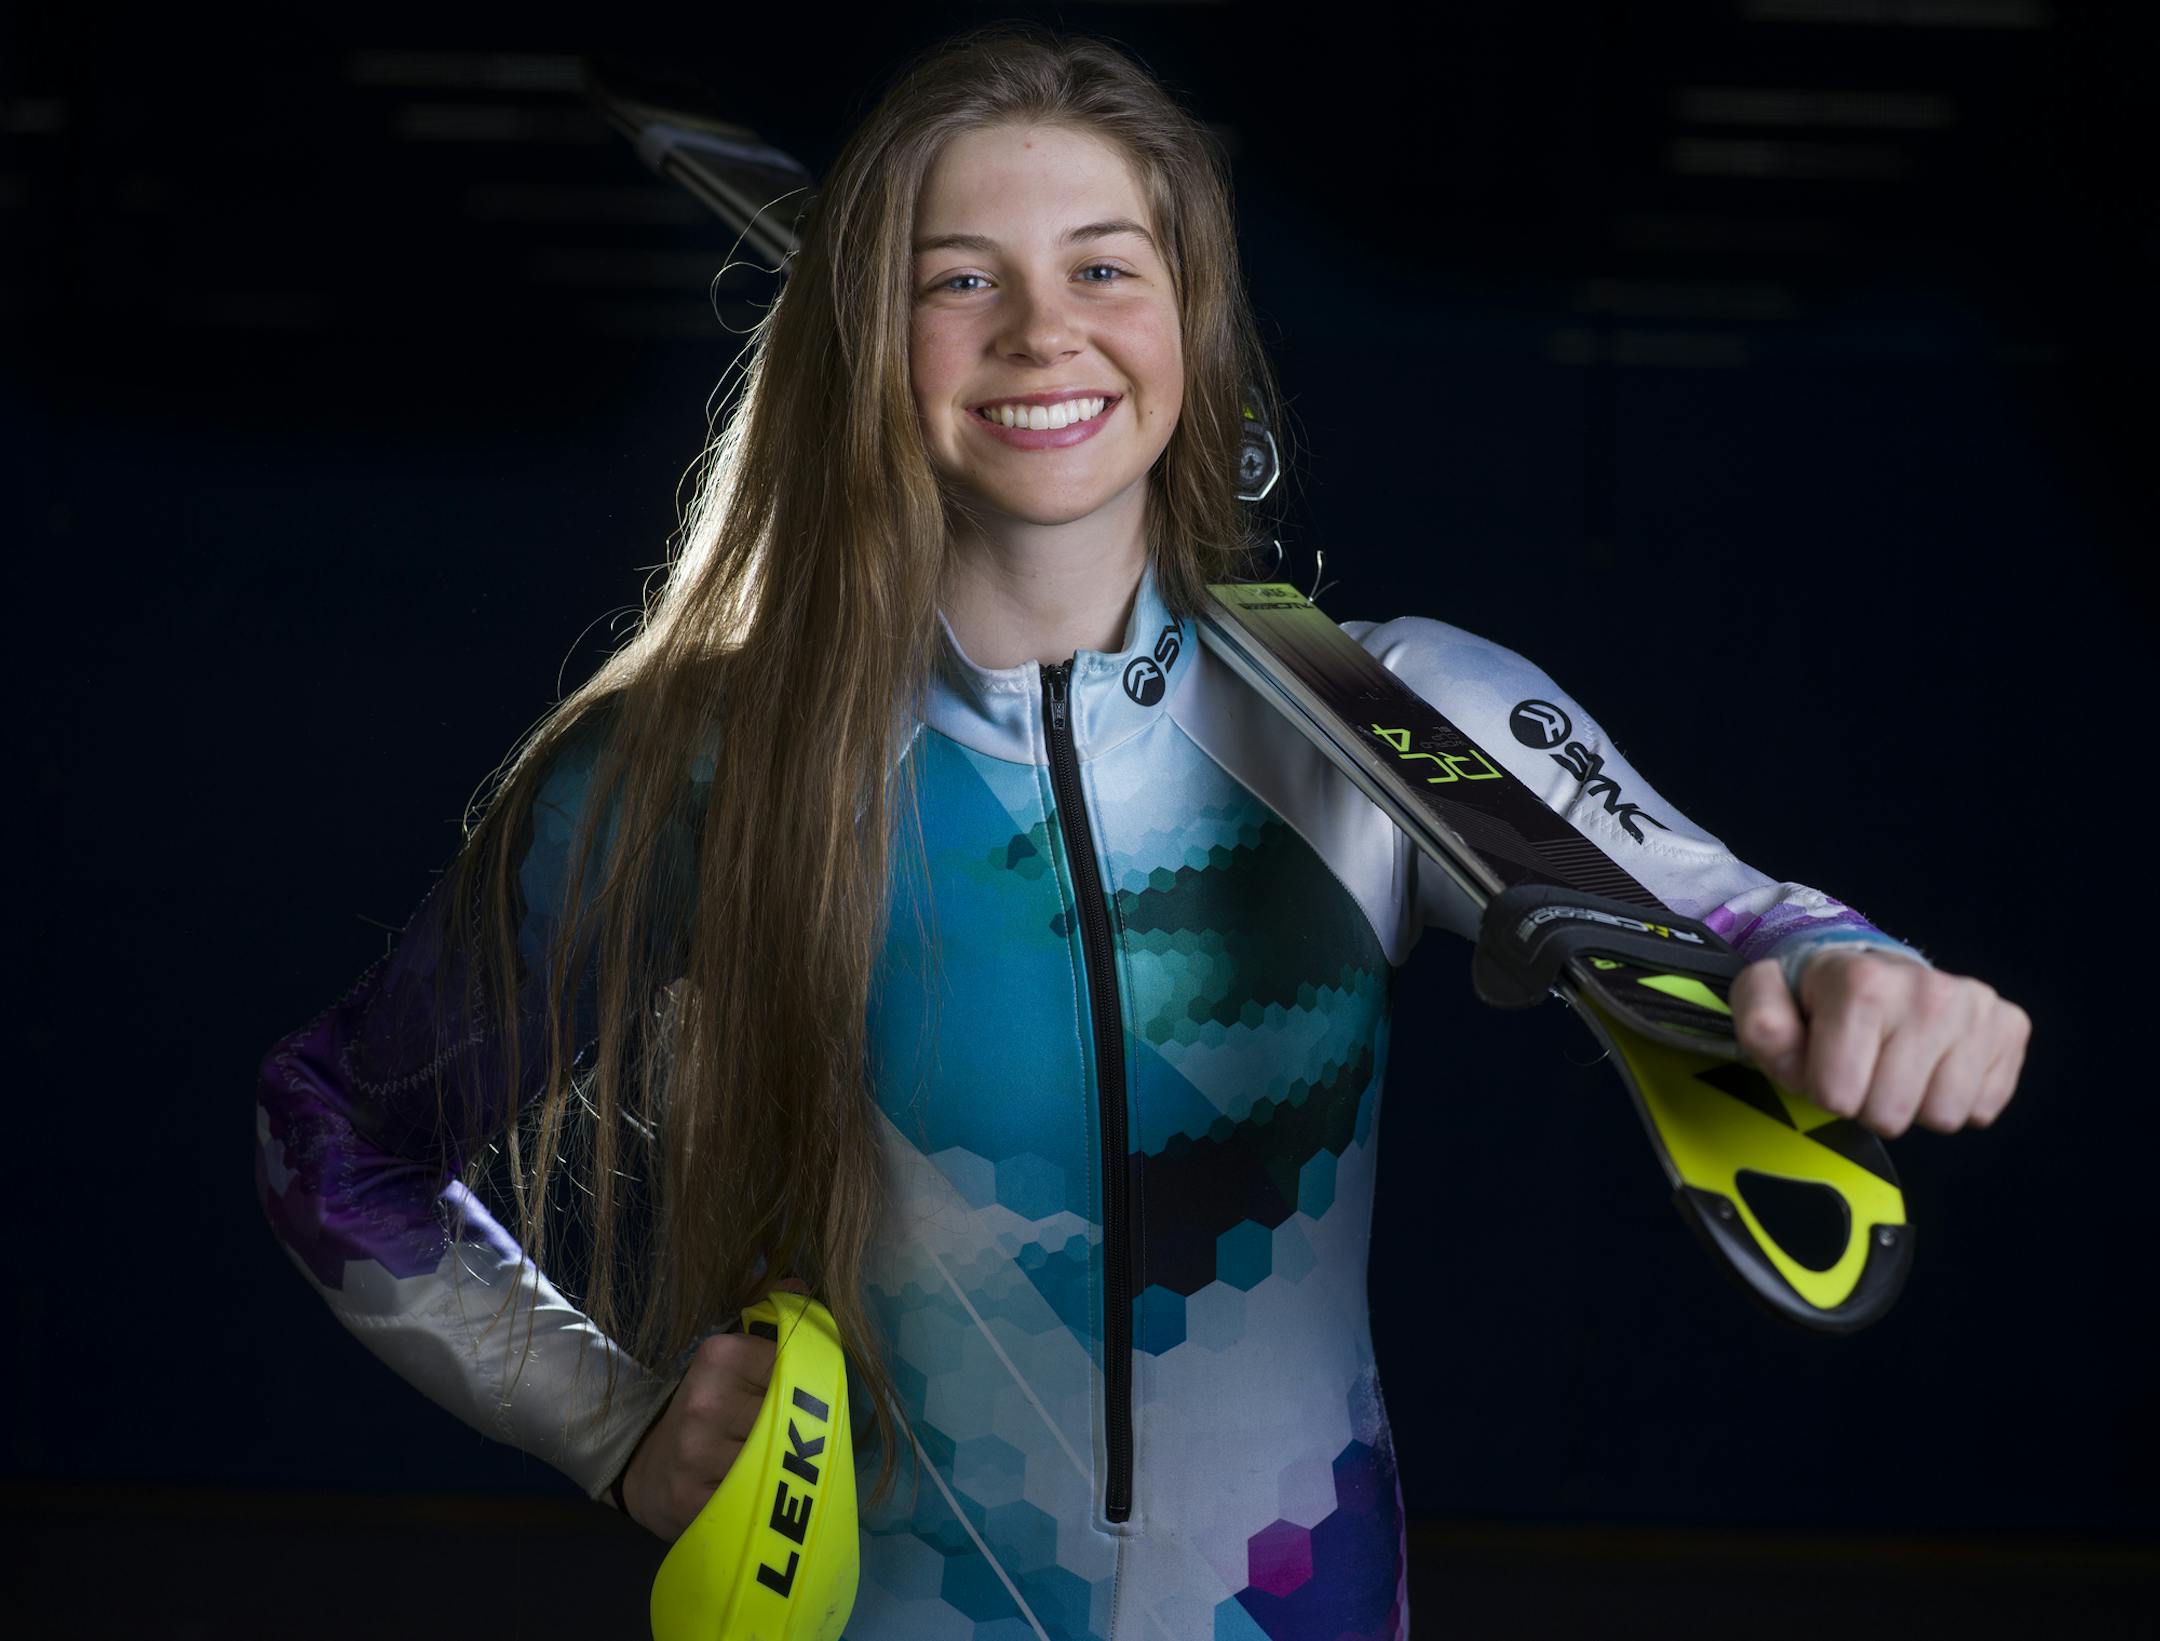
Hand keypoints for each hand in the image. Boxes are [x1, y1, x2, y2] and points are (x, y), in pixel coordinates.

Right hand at [620, 1277, 813, 1541]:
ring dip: (781, 1468)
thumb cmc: (703, 1405)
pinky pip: (756, 1501)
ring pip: (777, 1461)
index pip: (793, 1366)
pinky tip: (749, 1492)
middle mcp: (705, 1403)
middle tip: (784, 1437)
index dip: (803, 1386)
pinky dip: (761, 1499)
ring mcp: (697, 1456)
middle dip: (796, 1430)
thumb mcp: (728, 1356)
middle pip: (790, 1416)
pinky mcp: (694, 1504)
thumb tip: (798, 1283)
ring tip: (768, 1464)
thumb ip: (766, 1317)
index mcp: (718, 1355)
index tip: (793, 1397)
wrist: (645, 1466)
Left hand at [1730, 951, 2030, 1139]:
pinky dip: (1955, 1098)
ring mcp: (1975, 1008)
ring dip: (1913, 1104)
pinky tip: (1933, 1064)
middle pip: (1890, 1114)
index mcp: (1862, 983)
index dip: (1823, 1090)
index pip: (1838, 1096)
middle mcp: (1928, 992)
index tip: (1824, 1061)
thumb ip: (1762, 1026)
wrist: (1873, 966)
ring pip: (1942, 1117)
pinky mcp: (2010, 1026)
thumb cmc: (1815, 995)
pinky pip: (1982, 1108)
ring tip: (1897, 1064)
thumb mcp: (1766, 999)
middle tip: (1863, 1065)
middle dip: (1868, 1102)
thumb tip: (1793, 1059)